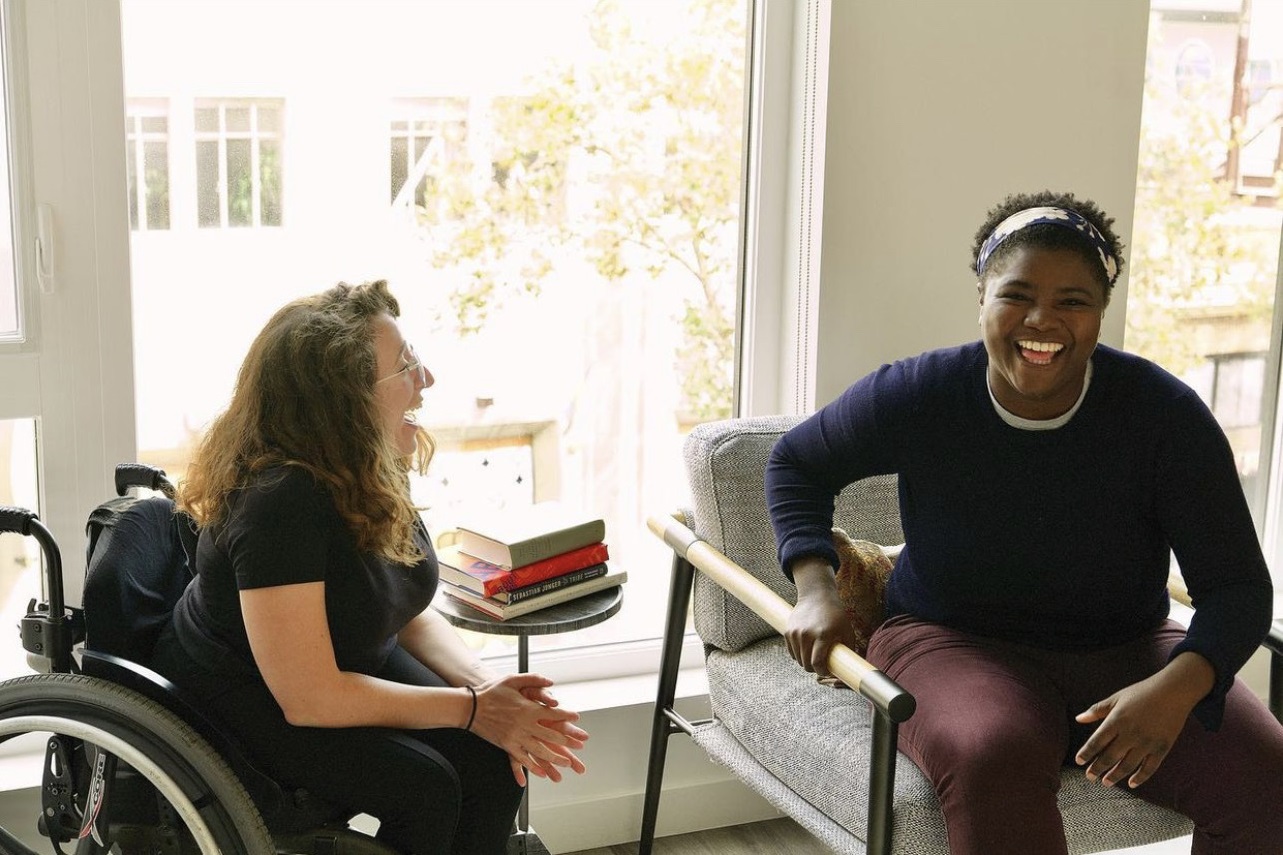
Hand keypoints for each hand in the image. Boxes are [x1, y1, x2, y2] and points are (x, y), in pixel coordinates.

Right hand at [469, 673, 587, 785]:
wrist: (470, 707)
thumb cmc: (492, 691)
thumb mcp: (513, 679)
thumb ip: (534, 679)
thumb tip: (551, 682)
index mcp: (528, 709)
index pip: (553, 713)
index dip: (567, 716)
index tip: (577, 718)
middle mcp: (524, 725)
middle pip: (550, 735)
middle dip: (566, 741)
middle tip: (578, 745)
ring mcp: (516, 737)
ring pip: (539, 751)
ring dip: (554, 758)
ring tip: (565, 763)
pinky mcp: (507, 746)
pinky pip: (523, 759)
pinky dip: (533, 767)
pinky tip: (541, 772)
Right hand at [785, 558, 856, 677]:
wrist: (816, 595)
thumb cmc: (835, 614)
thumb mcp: (847, 630)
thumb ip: (849, 648)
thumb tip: (852, 666)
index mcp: (823, 635)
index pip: (817, 662)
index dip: (822, 671)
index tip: (827, 672)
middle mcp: (807, 634)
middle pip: (806, 663)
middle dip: (814, 669)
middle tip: (821, 667)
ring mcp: (796, 632)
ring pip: (798, 659)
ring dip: (805, 662)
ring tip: (814, 657)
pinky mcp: (788, 631)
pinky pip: (792, 651)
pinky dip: (798, 655)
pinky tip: (806, 651)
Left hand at [1074, 653, 1213, 788]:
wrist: (1173, 692)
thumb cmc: (1141, 693)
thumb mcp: (1116, 698)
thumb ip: (1097, 710)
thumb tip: (1078, 719)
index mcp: (1116, 720)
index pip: (1097, 742)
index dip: (1086, 753)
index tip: (1079, 761)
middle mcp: (1130, 734)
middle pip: (1110, 756)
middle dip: (1097, 768)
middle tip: (1089, 777)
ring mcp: (1147, 743)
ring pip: (1127, 765)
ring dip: (1115, 776)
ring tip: (1105, 783)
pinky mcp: (1162, 748)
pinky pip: (1149, 768)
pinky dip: (1140, 778)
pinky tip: (1131, 784)